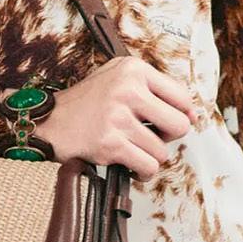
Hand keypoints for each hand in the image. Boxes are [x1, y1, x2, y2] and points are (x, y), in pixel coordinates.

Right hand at [33, 56, 201, 178]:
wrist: (49, 121)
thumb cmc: (86, 102)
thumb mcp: (117, 77)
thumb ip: (152, 88)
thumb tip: (193, 113)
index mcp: (133, 69)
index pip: (182, 96)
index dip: (183, 115)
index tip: (173, 123)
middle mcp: (127, 89)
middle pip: (180, 125)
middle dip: (169, 138)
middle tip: (153, 137)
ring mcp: (117, 116)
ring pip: (162, 151)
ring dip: (150, 156)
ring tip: (133, 149)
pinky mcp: (110, 143)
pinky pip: (147, 166)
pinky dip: (142, 172)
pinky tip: (132, 165)